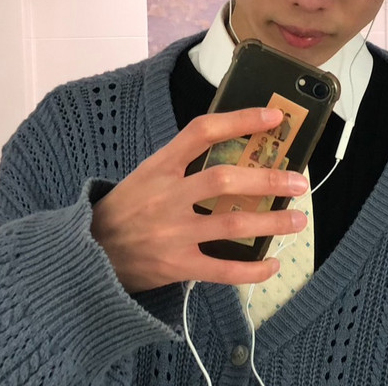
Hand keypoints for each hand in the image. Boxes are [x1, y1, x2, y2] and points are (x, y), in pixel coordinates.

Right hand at [90, 107, 308, 292]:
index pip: (201, 132)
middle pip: (224, 180)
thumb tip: (230, 148)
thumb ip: (181, 162)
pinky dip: (252, 270)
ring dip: (272, 222)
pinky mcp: (177, 266)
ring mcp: (172, 233)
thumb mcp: (145, 175)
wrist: (88, 255)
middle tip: (298, 182)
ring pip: (232, 224)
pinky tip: (272, 265)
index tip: (272, 117)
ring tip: (298, 219)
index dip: (239, 121)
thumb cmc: (124, 208)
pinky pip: (223, 270)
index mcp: (159, 166)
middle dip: (267, 180)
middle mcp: (167, 196)